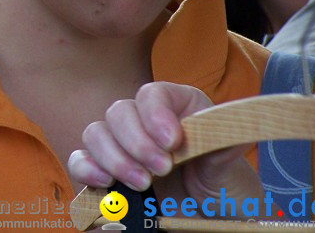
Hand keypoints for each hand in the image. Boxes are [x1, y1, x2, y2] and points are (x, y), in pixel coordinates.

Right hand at [67, 82, 262, 207]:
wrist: (213, 222)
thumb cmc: (226, 191)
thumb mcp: (231, 170)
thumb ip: (224, 147)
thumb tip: (234, 126)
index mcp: (177, 108)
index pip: (153, 94)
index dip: (155, 113)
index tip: (172, 142)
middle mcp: (144, 122)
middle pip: (119, 112)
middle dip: (135, 142)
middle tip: (160, 170)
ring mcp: (122, 146)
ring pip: (96, 133)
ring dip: (113, 158)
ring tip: (142, 185)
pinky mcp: (106, 171)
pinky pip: (81, 160)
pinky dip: (86, 170)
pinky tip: (104, 183)